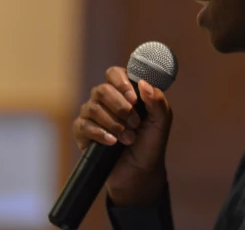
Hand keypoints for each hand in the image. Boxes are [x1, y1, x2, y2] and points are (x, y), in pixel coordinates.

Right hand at [72, 66, 172, 206]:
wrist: (140, 172)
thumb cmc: (150, 143)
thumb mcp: (161, 122)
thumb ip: (157, 101)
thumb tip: (143, 83)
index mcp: (124, 91)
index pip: (114, 73)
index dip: (122, 83)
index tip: (134, 99)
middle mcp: (105, 99)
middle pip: (102, 90)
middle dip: (120, 107)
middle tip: (135, 123)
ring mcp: (92, 115)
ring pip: (92, 107)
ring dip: (114, 124)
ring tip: (129, 138)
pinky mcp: (83, 132)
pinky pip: (83, 125)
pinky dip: (100, 134)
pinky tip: (112, 143)